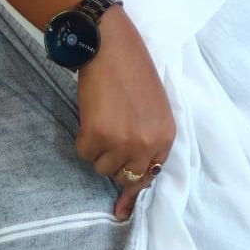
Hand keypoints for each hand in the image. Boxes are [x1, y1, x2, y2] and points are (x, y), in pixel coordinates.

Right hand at [75, 6, 174, 219]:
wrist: (110, 44)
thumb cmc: (132, 69)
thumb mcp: (153, 107)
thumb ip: (149, 139)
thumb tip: (136, 182)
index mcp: (166, 135)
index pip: (150, 174)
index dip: (133, 181)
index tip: (121, 204)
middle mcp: (147, 143)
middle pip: (124, 175)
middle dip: (114, 160)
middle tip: (109, 133)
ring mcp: (123, 141)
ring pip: (102, 167)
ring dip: (97, 148)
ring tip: (102, 117)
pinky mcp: (98, 135)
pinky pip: (84, 152)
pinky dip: (83, 137)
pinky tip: (91, 114)